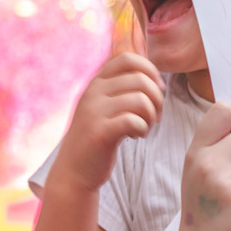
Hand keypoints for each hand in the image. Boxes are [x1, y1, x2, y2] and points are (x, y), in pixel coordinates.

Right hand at [49, 52, 164, 192]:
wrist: (74, 171)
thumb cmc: (98, 137)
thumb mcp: (105, 106)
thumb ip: (122, 89)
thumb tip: (155, 77)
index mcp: (96, 82)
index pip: (128, 59)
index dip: (150, 71)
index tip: (156, 90)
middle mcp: (93, 92)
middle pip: (140, 79)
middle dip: (157, 98)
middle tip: (155, 116)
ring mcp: (94, 111)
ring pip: (140, 99)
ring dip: (151, 116)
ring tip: (144, 127)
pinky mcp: (99, 132)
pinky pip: (134, 120)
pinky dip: (143, 128)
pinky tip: (136, 136)